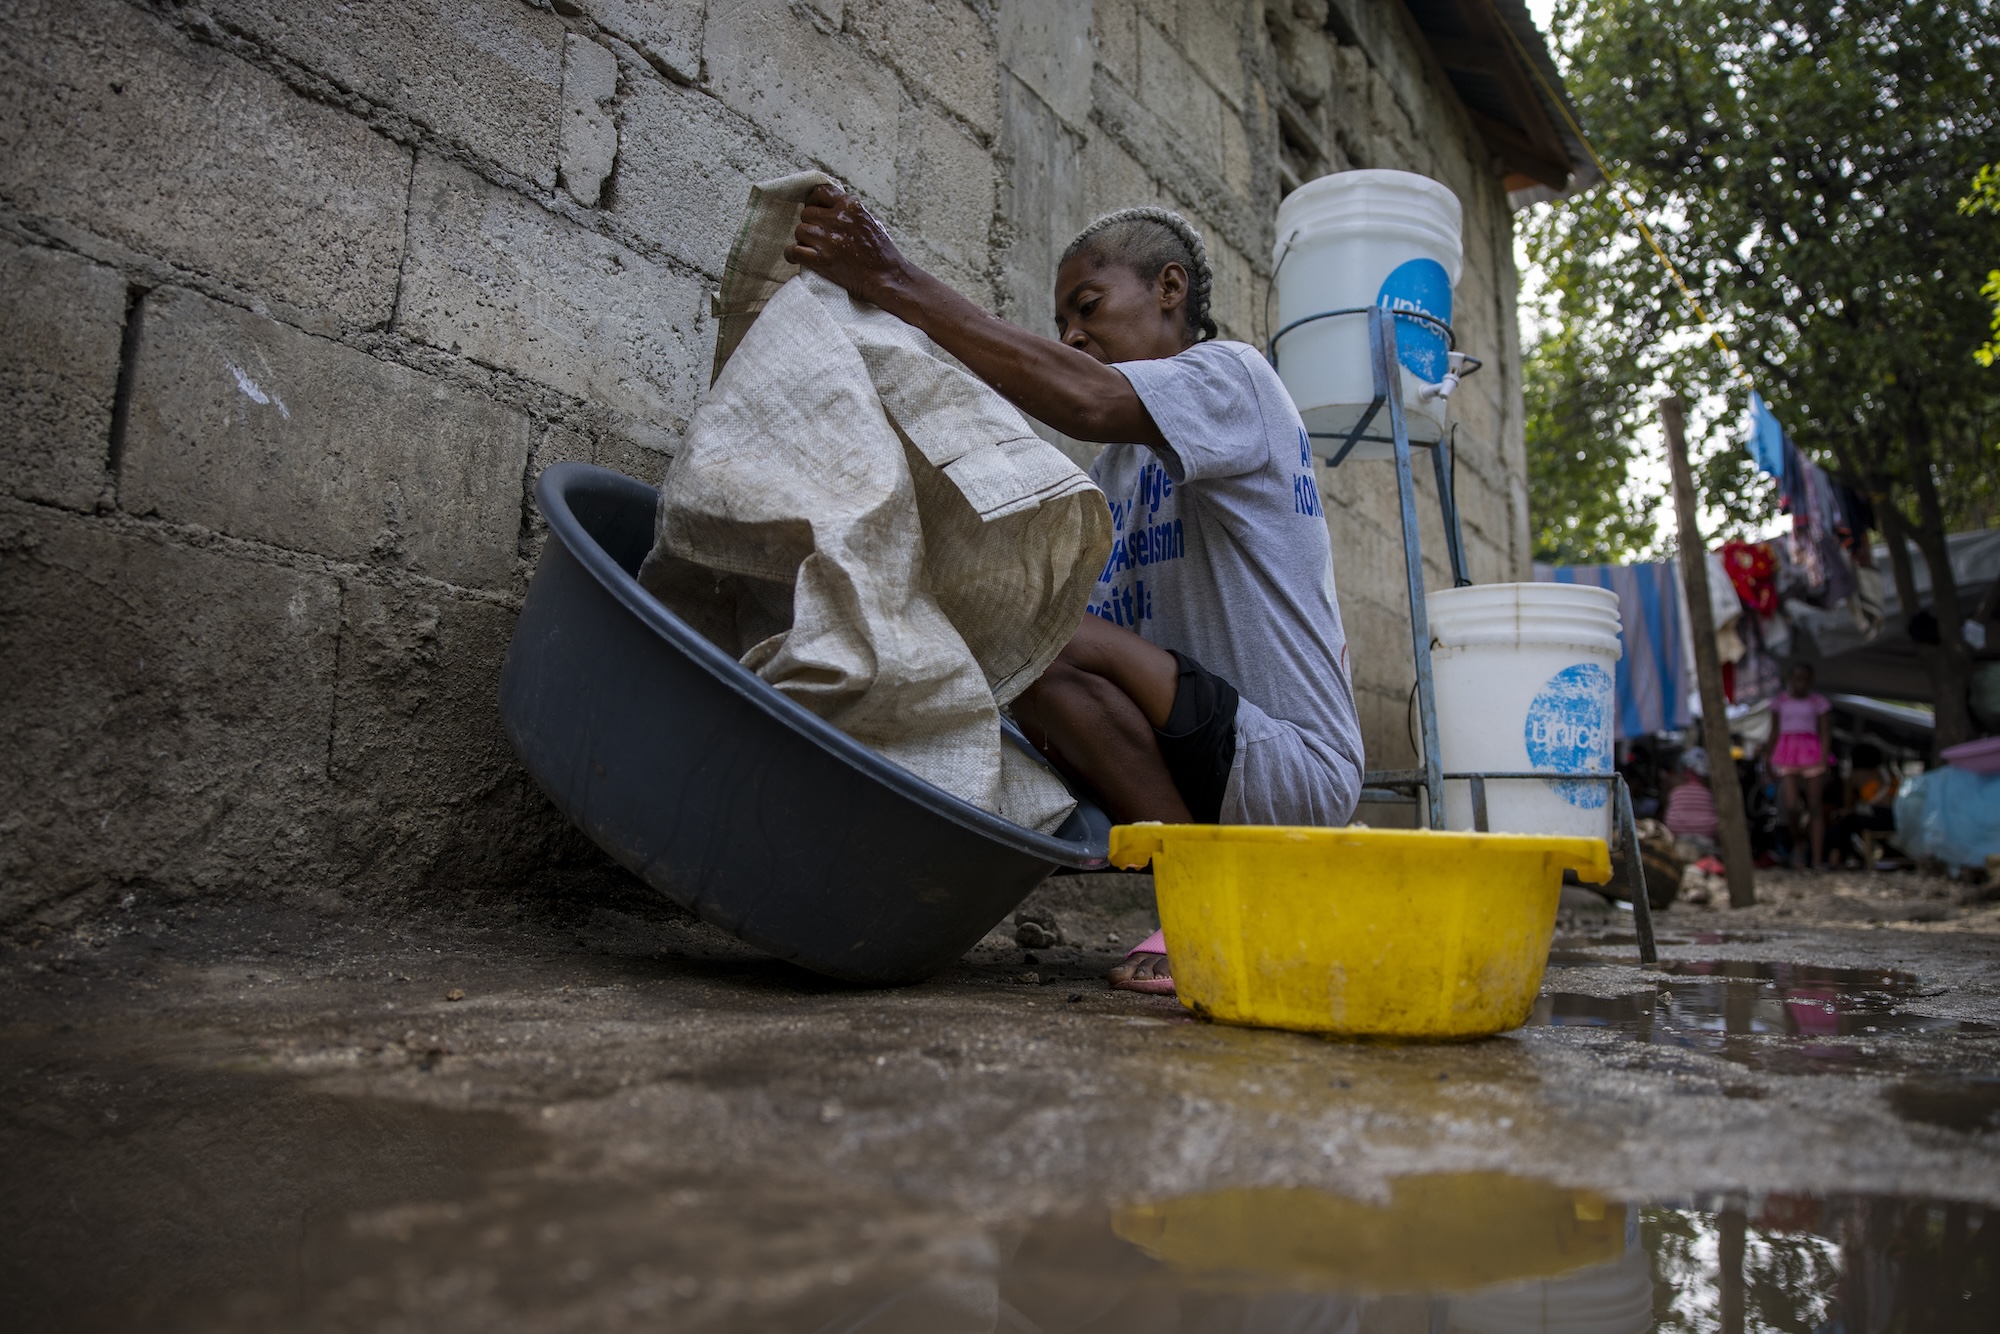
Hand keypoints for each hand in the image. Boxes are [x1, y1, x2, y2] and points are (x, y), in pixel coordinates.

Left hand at [785, 184, 912, 308]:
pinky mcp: (822, 260)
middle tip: (817, 236)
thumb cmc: (881, 252)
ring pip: (800, 230)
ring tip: (811, 248)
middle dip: (810, 224)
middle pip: (807, 213)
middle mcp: (838, 219)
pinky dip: (792, 254)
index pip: (819, 192)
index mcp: (850, 206)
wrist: (888, 277)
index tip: (815, 211)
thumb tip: (828, 207)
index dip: (813, 202)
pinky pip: (794, 251)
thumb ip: (848, 212)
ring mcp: (829, 240)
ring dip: (803, 239)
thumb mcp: (869, 220)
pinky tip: (796, 257)